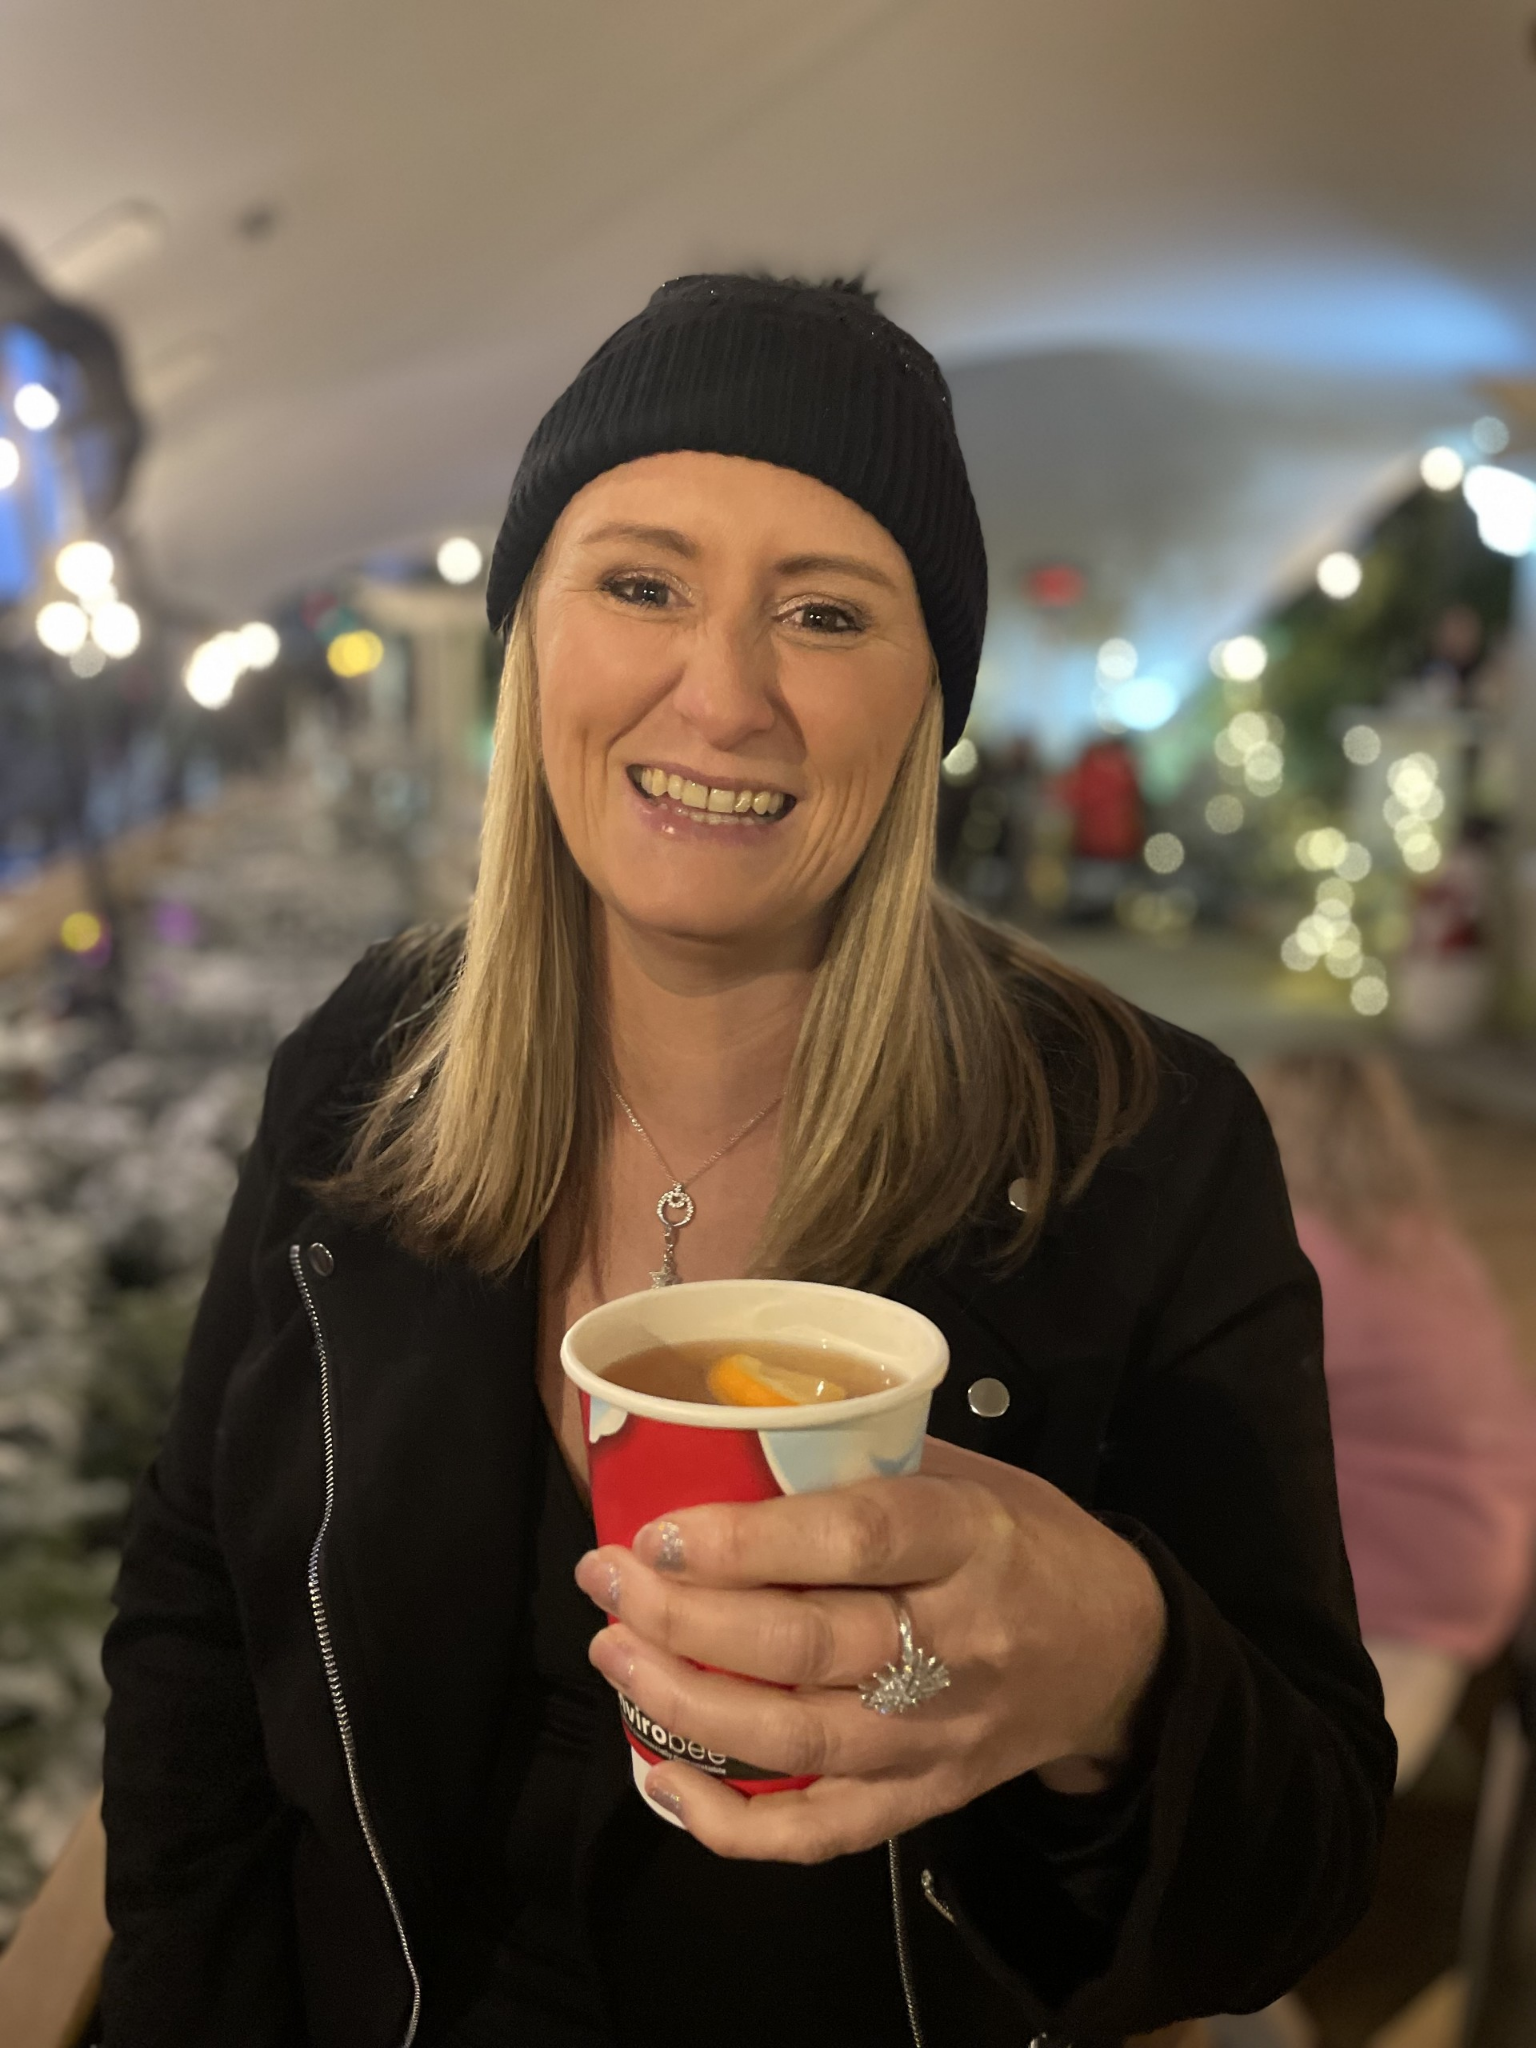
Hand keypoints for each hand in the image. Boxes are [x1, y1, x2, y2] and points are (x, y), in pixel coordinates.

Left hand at [573, 1436, 1166, 1861]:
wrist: (1119, 1655)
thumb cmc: (1025, 1540)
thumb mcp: (966, 1471)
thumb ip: (862, 1461)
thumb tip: (726, 1441)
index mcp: (971, 1539)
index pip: (855, 1540)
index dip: (748, 1540)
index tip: (660, 1528)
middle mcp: (956, 1644)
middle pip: (807, 1646)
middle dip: (684, 1617)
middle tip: (606, 1580)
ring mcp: (939, 1736)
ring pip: (798, 1738)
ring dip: (685, 1704)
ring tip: (614, 1655)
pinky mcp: (925, 1800)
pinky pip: (820, 1830)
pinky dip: (730, 1820)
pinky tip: (662, 1778)